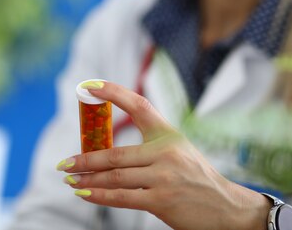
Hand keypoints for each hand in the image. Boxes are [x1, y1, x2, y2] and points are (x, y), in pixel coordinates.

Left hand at [56, 81, 269, 229]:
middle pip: (116, 153)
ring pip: (115, 176)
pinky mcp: (162, 200)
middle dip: (85, 158)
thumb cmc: (198, 179)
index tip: (89, 85)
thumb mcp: (180, 152)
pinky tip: (85, 193)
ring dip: (88, 179)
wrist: (227, 207)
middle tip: (64, 163)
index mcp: (168, 134)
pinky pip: (123, 197)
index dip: (112, 92)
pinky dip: (99, 196)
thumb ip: (151, 149)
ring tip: (70, 179)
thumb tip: (110, 155)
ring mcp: (164, 176)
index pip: (138, 104)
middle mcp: (166, 151)